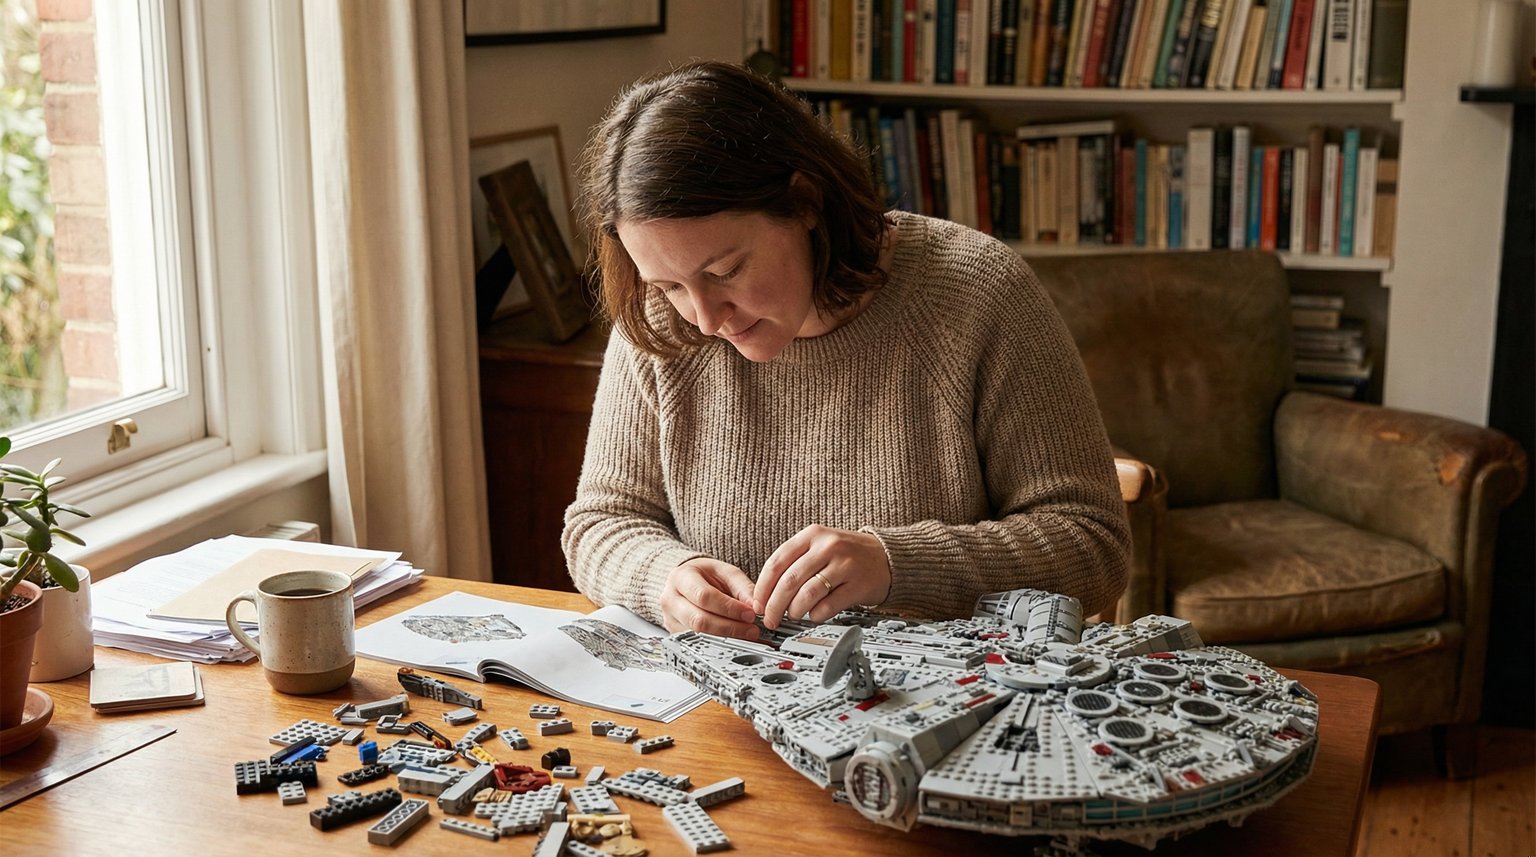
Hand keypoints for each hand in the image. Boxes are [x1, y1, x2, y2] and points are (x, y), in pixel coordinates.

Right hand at [659, 557, 758, 640]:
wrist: (687, 582)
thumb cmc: (705, 575)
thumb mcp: (725, 572)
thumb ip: (742, 587)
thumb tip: (756, 606)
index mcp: (681, 577)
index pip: (704, 596)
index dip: (729, 608)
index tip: (750, 614)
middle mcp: (671, 599)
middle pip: (699, 620)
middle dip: (730, 627)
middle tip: (752, 629)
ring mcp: (670, 619)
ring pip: (697, 636)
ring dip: (726, 638)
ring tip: (746, 635)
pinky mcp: (675, 633)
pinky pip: (696, 644)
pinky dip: (718, 644)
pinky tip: (734, 640)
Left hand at [753, 525, 890, 629]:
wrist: (887, 557)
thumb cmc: (849, 554)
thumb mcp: (820, 545)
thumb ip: (795, 562)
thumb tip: (766, 592)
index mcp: (813, 534)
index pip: (777, 562)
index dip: (763, 587)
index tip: (758, 603)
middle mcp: (828, 546)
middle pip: (789, 581)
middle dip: (774, 605)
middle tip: (770, 618)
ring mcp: (844, 565)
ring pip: (807, 594)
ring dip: (794, 611)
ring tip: (794, 615)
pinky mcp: (858, 585)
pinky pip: (828, 606)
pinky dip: (815, 615)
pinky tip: (814, 614)